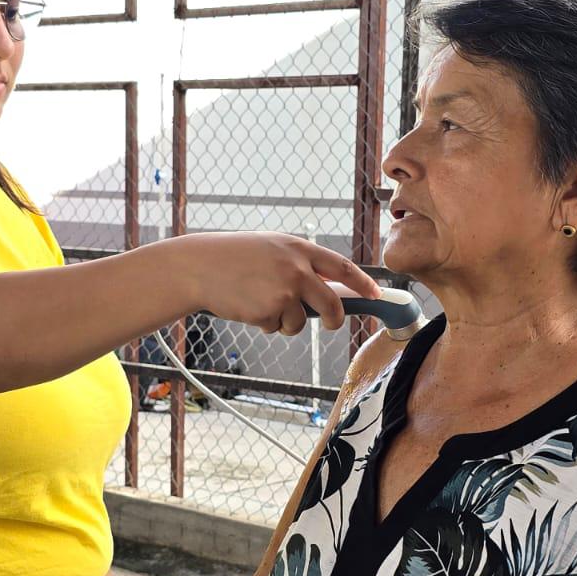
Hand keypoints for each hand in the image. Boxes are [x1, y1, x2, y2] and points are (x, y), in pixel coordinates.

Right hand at [173, 233, 380, 335]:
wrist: (200, 266)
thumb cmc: (234, 257)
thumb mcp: (272, 249)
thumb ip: (299, 263)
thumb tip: (330, 288)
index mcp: (299, 249)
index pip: (342, 267)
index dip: (362, 283)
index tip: (376, 294)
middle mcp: (297, 269)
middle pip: (332, 304)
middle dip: (334, 318)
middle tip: (330, 323)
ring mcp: (284, 291)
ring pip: (299, 322)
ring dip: (284, 321)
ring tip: (260, 302)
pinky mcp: (269, 311)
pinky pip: (276, 326)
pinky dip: (264, 323)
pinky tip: (247, 306)